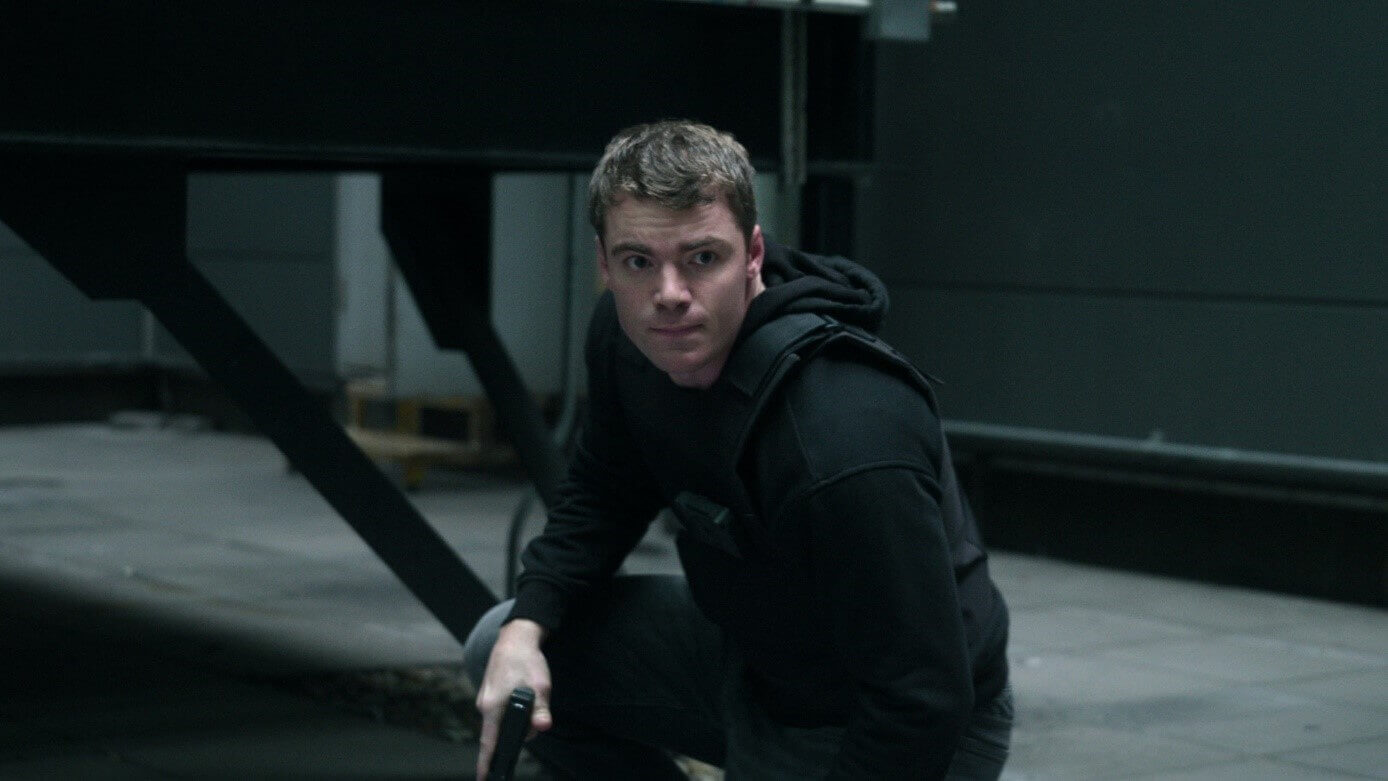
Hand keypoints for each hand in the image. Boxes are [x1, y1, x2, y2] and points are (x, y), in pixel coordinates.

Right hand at [475, 619, 552, 779]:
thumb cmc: (525, 660)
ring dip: (518, 720)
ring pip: (502, 722)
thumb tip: (543, 727)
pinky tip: (524, 696)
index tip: (484, 778)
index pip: (488, 743)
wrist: (515, 637)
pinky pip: (501, 712)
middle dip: (519, 733)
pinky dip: (513, 711)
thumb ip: (541, 710)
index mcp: (493, 706)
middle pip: (500, 734)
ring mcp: (486, 700)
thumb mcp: (540, 685)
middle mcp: (485, 706)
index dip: (487, 763)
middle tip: (536, 720)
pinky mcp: (490, 694)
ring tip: (533, 702)